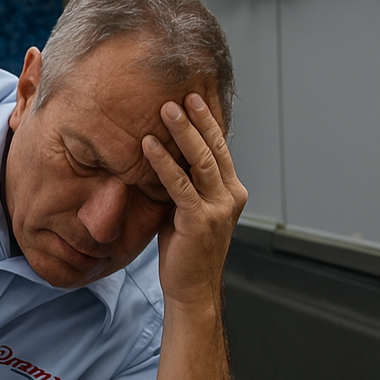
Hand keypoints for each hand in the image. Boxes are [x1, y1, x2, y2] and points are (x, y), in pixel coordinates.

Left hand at [142, 92, 248, 307]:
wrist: (192, 287)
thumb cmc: (185, 248)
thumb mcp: (187, 208)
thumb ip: (184, 183)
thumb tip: (165, 154)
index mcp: (231, 190)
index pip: (220, 148)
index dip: (208, 122)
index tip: (194, 97)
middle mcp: (230, 195)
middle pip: (214, 148)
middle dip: (198, 118)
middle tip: (182, 92)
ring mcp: (218, 208)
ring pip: (200, 161)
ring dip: (182, 132)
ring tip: (165, 108)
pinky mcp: (199, 220)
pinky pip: (179, 184)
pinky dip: (163, 162)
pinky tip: (148, 145)